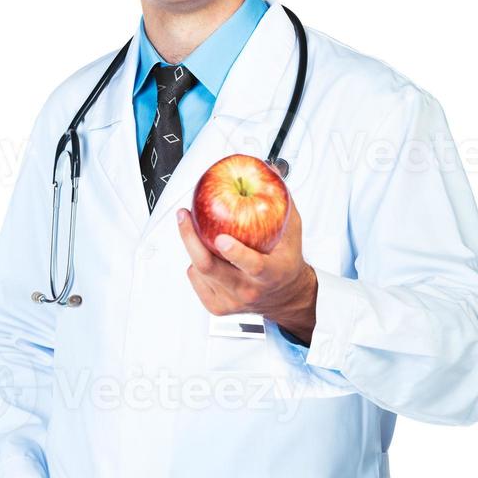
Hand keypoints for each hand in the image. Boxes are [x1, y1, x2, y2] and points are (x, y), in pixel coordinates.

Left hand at [176, 192, 317, 341]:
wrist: (286, 296)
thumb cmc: (286, 262)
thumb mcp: (292, 231)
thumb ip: (282, 201)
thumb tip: (270, 170)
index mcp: (269, 274)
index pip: (252, 265)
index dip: (236, 253)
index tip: (222, 239)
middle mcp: (248, 290)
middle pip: (210, 268)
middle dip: (191, 240)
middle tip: (185, 217)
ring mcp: (231, 301)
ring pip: (199, 272)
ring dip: (192, 246)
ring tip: (189, 225)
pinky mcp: (217, 307)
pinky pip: (195, 279)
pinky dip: (195, 262)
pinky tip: (203, 250)